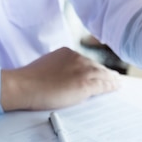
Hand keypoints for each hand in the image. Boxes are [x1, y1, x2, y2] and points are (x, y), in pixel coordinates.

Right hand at [0, 47, 119, 110]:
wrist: (24, 86)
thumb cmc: (30, 81)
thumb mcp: (47, 67)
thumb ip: (60, 69)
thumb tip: (67, 78)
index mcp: (67, 53)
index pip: (86, 62)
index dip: (95, 69)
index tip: (100, 72)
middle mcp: (77, 59)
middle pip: (97, 67)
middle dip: (105, 73)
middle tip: (114, 78)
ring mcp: (82, 71)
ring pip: (103, 75)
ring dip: (111, 80)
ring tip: (117, 84)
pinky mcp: (85, 84)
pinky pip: (104, 85)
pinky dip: (111, 87)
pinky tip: (116, 88)